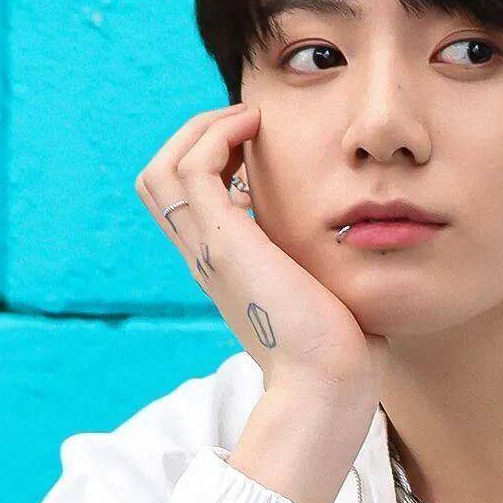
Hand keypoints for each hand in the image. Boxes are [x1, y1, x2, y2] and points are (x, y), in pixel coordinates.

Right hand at [134, 103, 388, 396]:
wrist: (328, 382)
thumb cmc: (340, 346)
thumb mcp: (322, 290)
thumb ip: (316, 261)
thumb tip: (343, 235)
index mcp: (225, 267)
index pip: (185, 203)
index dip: (210, 162)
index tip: (257, 150)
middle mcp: (206, 257)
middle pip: (159, 182)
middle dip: (195, 139)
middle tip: (246, 126)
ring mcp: (209, 249)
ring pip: (162, 170)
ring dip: (200, 131)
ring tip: (248, 121)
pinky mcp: (224, 242)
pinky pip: (192, 168)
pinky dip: (216, 135)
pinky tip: (256, 129)